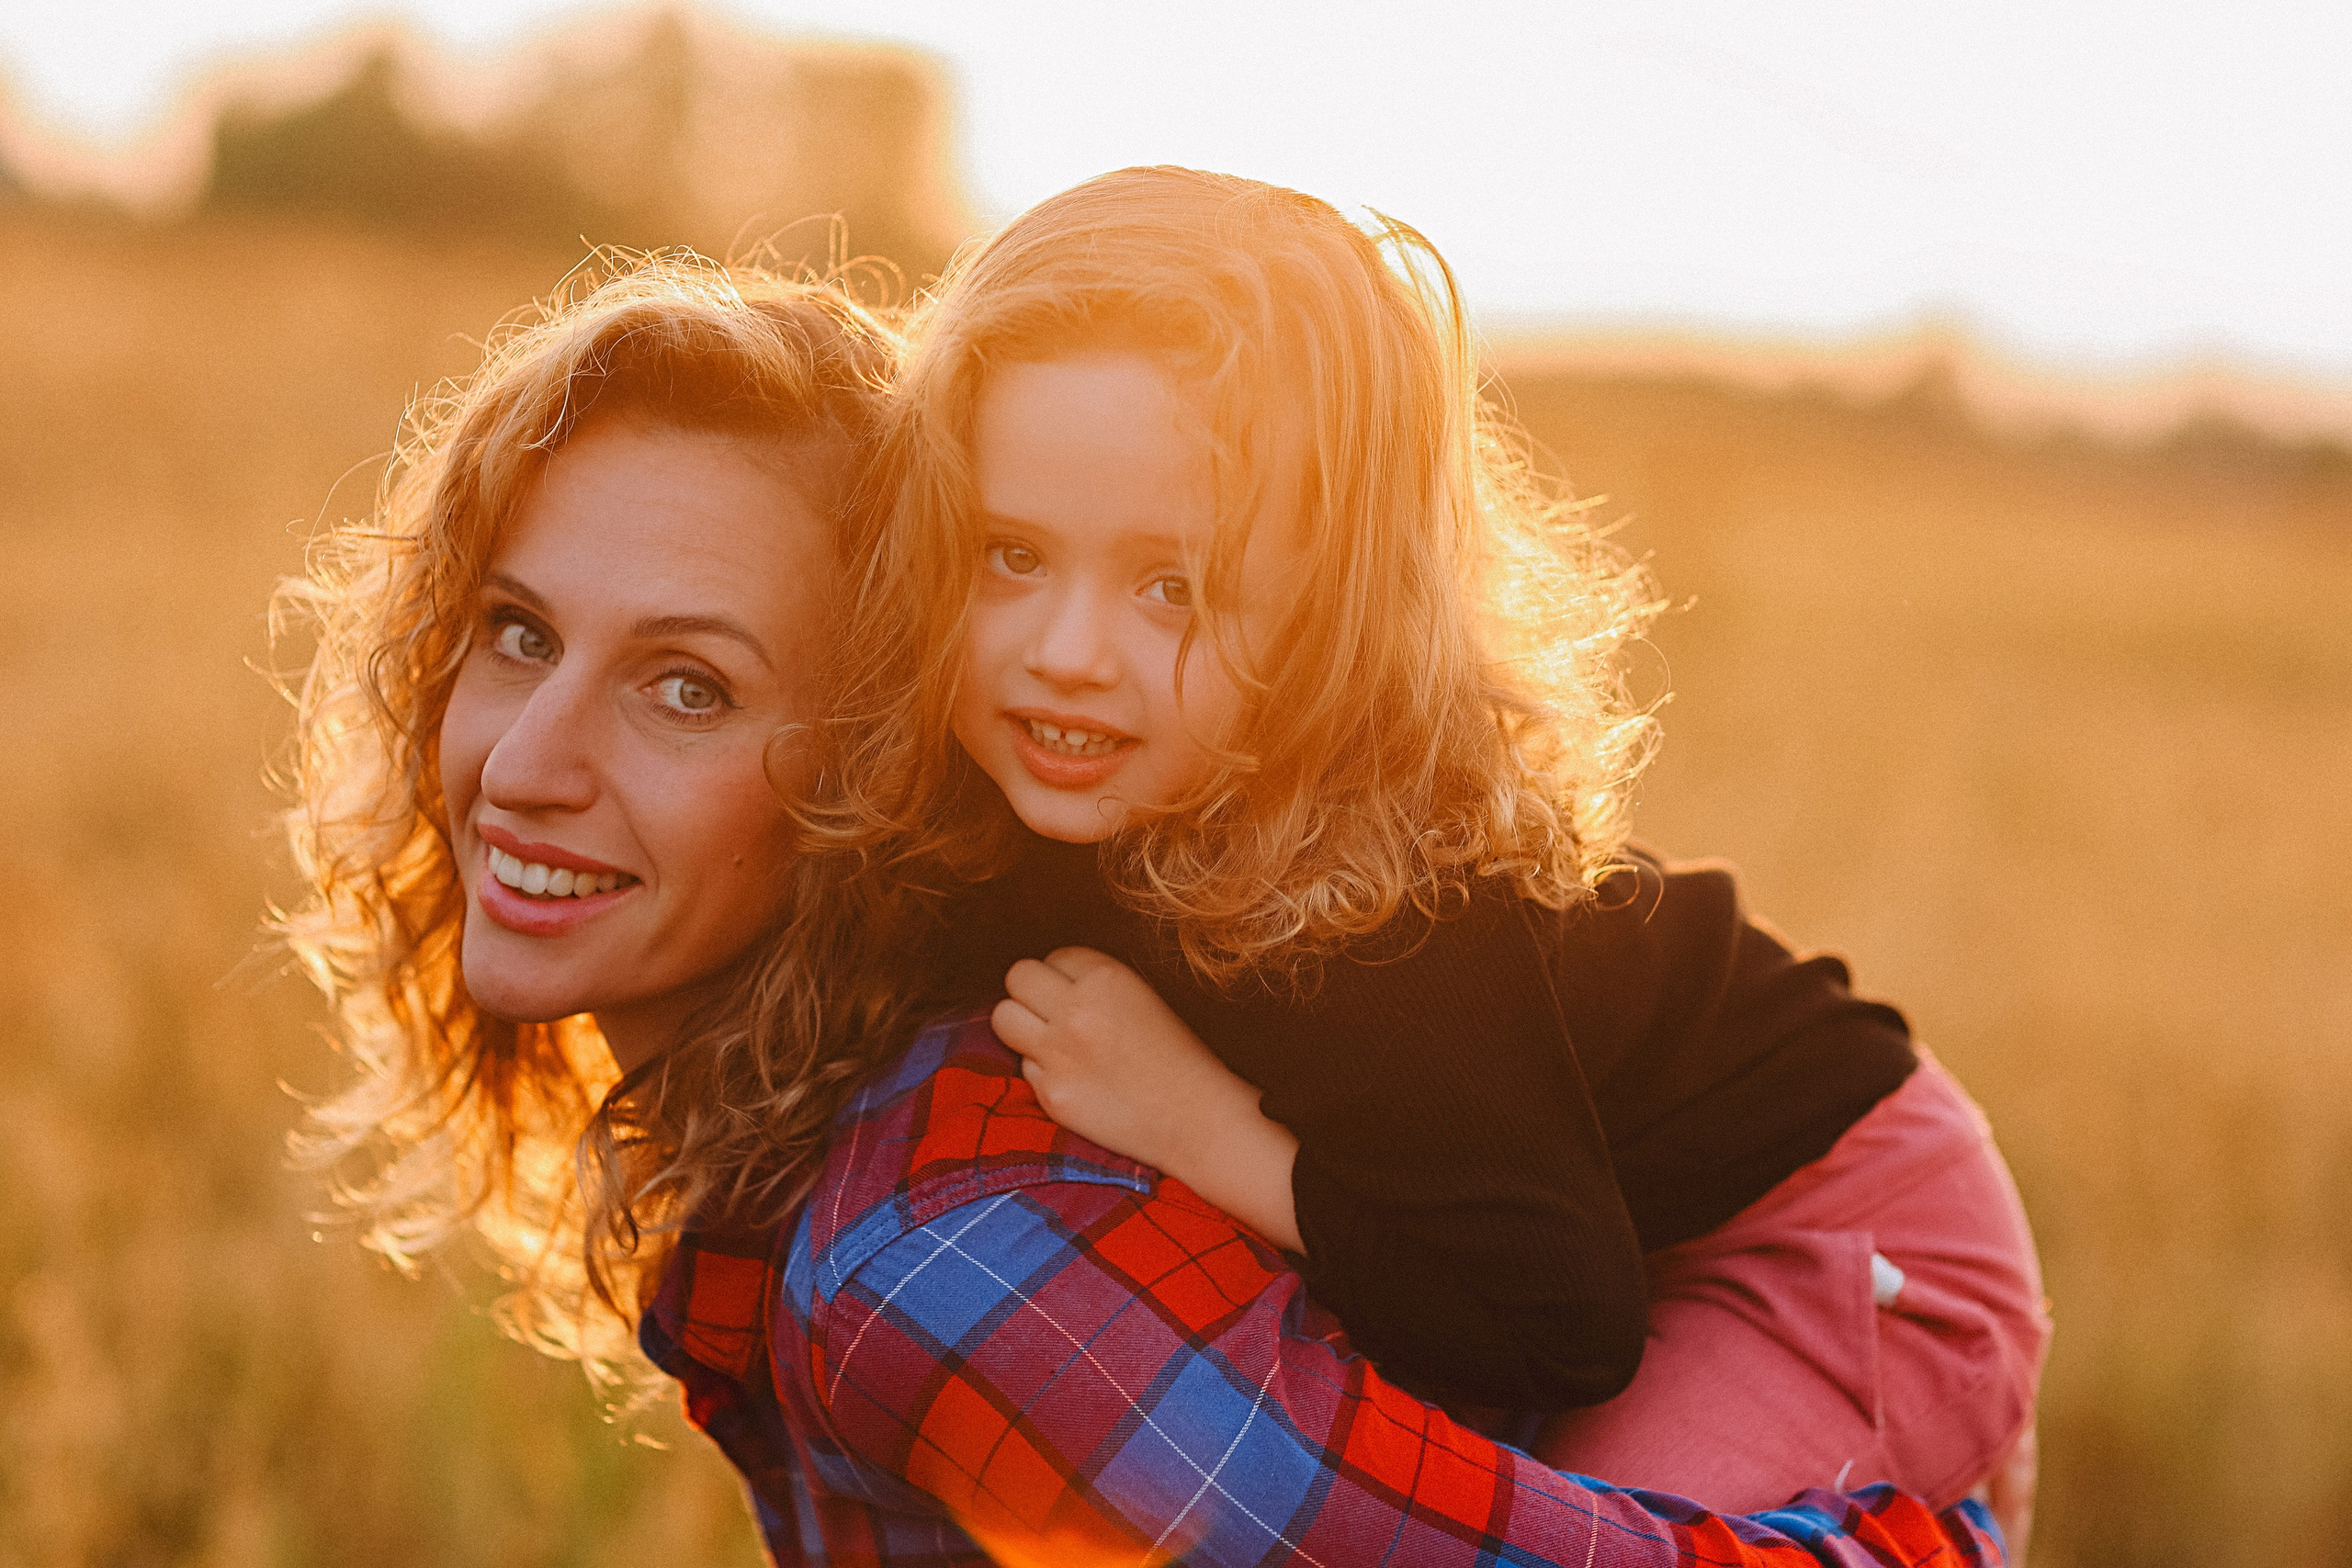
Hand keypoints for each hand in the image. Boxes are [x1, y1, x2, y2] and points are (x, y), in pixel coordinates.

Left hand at [993, 948, 1303, 1251]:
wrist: (1198, 1120)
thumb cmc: (1178, 1059)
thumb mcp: (1144, 999)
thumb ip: (1095, 986)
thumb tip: (1050, 983)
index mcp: (1107, 978)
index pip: (1056, 956)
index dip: (1064, 976)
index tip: (1077, 994)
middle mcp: (1077, 1009)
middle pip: (1018, 977)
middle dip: (1030, 992)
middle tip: (1050, 1013)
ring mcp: (1059, 1053)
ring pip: (1004, 1017)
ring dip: (1021, 1026)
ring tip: (1050, 1042)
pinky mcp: (1051, 1094)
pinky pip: (1024, 1069)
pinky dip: (1042, 1073)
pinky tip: (1076, 1083)